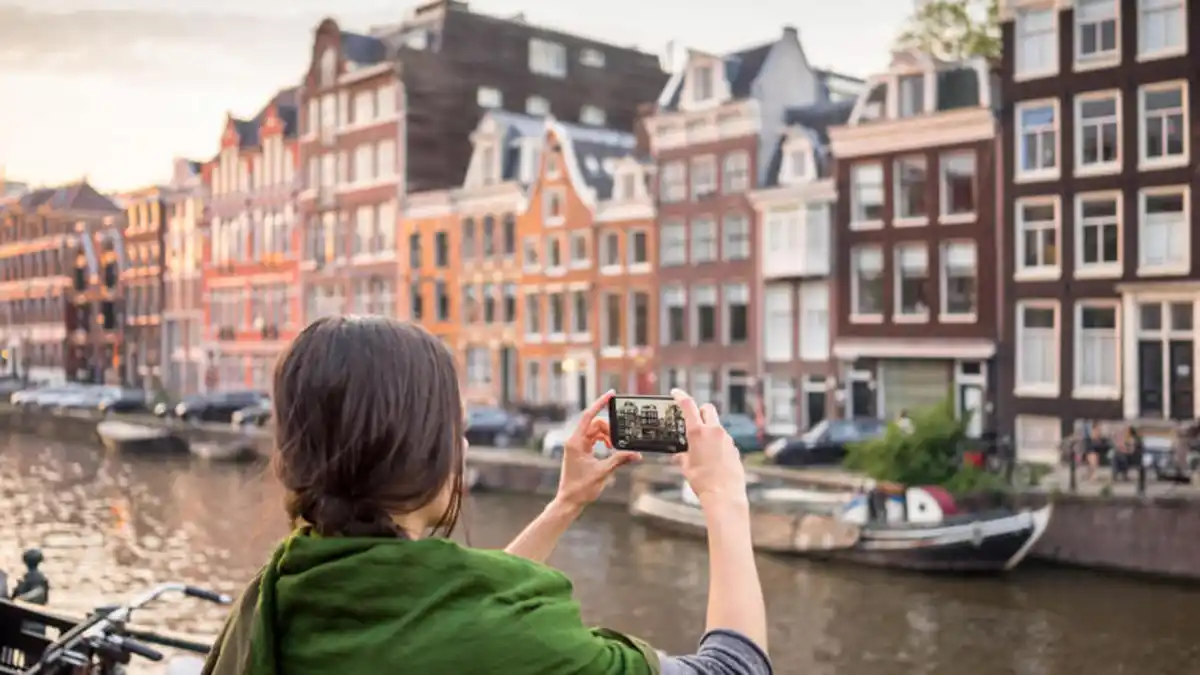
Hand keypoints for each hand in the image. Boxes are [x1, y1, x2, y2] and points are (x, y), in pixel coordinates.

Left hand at [556, 391, 641, 508]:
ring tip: (615, 448)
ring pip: (595, 432)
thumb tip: (636, 454)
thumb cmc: (581, 488)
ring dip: (607, 437)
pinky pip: (594, 440)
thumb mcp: (603, 472)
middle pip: (595, 424)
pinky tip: (611, 450)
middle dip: (609, 429)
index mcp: (576, 442)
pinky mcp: (580, 452)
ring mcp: (577, 446)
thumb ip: (620, 459)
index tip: (611, 394)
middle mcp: (575, 441)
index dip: (600, 404)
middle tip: (618, 441)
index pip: (588, 416)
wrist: (569, 501)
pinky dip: (604, 442)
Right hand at [670, 389, 745, 503]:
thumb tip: (679, 455)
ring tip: (701, 447)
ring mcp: (726, 439)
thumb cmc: (703, 482)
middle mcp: (714, 431)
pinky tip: (712, 458)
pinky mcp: (734, 448)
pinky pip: (724, 440)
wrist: (724, 495)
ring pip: (716, 425)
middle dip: (700, 411)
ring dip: (709, 429)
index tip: (676, 393)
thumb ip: (682, 456)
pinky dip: (717, 443)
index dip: (681, 396)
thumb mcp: (686, 467)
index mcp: (698, 432)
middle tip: (692, 420)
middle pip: (707, 408)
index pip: (688, 405)